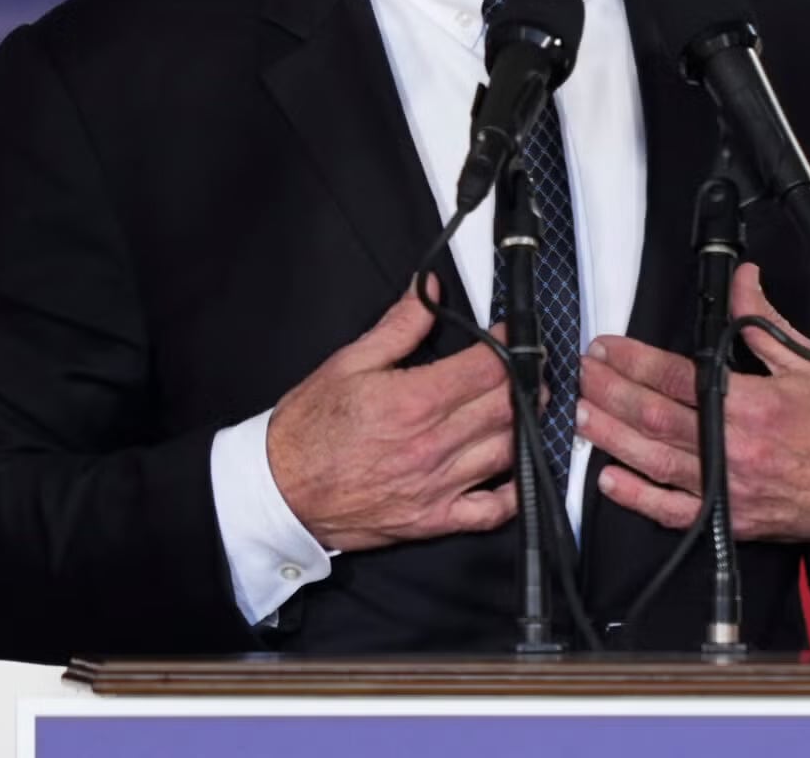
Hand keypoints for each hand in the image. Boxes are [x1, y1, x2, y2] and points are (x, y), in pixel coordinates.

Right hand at [265, 280, 517, 552]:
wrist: (279, 492)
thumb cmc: (307, 429)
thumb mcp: (348, 363)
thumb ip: (397, 327)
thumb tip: (427, 290)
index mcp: (413, 400)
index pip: (488, 367)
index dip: (512, 345)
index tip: (514, 335)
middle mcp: (432, 444)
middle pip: (507, 407)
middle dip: (528, 381)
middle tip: (529, 368)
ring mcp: (437, 486)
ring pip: (508, 451)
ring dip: (528, 426)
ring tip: (528, 407)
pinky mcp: (433, 520)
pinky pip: (492, 512)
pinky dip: (515, 492)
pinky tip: (519, 469)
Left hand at [577, 264, 809, 553]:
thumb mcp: (809, 364)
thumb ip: (764, 323)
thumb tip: (743, 281)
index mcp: (752, 406)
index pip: (677, 378)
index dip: (635, 361)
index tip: (608, 348)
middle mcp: (734, 449)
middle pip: (656, 418)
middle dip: (612, 392)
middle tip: (584, 373)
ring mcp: (728, 489)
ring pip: (655, 462)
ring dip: (612, 437)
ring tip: (582, 414)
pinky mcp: (729, 520)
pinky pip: (674, 512)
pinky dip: (638, 498)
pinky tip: (611, 480)